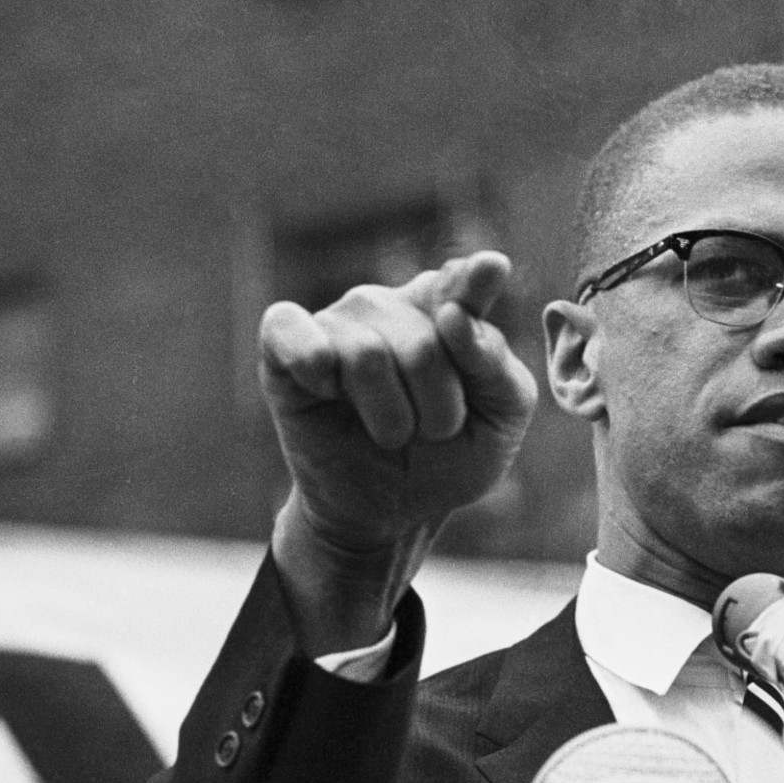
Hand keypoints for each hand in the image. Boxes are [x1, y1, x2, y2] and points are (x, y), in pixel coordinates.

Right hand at [259, 251, 537, 648]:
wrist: (391, 513)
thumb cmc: (450, 457)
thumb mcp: (499, 419)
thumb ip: (494, 363)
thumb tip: (455, 316)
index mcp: (446, 310)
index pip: (461, 284)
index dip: (474, 283)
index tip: (492, 268)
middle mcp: (389, 305)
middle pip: (424, 344)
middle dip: (437, 409)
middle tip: (432, 432)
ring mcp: (337, 323)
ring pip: (367, 355)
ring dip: (389, 417)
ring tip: (392, 432)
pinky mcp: (284, 347)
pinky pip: (289, 331)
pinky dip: (310, 361)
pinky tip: (325, 390)